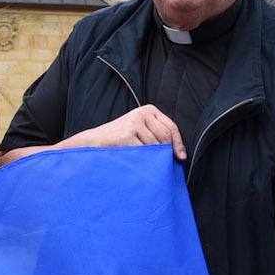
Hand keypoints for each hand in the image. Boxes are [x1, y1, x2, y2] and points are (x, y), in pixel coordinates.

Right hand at [70, 106, 186, 160]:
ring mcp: (134, 122)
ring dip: (153, 158)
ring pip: (155, 146)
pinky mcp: (128, 133)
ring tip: (144, 161)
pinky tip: (136, 160)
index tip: (181, 158)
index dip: (178, 144)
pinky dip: (143, 159)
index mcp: (148, 110)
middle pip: (165, 137)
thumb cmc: (119, 139)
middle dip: (166, 152)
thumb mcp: (140, 130)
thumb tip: (179, 153)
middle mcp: (142, 113)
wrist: (94, 141)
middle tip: (163, 164)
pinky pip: (144, 151)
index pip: (171, 127)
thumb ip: (156, 134)